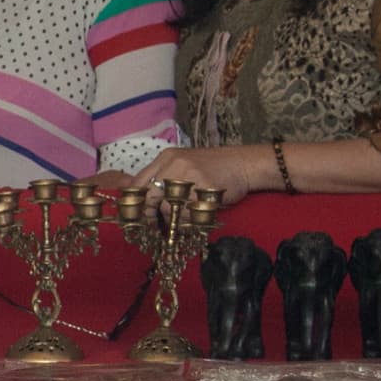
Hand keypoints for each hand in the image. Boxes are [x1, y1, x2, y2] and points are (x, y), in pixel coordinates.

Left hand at [129, 144, 271, 208]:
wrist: (244, 164)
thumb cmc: (213, 168)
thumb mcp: (184, 164)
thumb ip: (163, 176)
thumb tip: (144, 200)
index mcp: (166, 157)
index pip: (138, 181)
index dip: (136, 201)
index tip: (140, 214)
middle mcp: (174, 163)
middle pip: (151, 195)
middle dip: (152, 213)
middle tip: (157, 223)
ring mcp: (190, 174)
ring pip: (168, 206)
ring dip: (174, 217)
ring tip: (185, 216)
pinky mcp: (205, 186)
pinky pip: (188, 211)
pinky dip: (189, 219)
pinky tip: (197, 215)